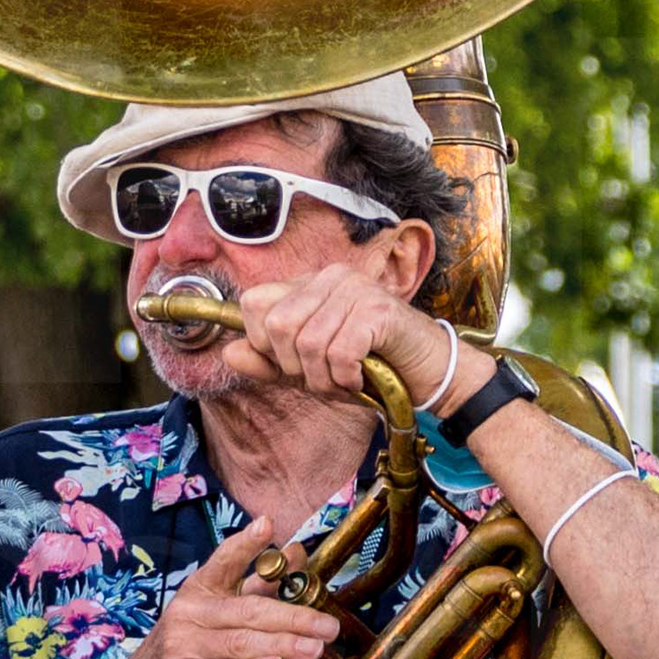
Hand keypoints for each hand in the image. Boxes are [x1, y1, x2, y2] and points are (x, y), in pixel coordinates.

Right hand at [96, 516, 339, 658]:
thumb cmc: (186, 655)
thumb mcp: (214, 618)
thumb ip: (254, 588)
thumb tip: (294, 554)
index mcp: (197, 591)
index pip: (223, 561)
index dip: (246, 544)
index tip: (267, 525)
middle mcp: (187, 612)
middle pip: (249, 610)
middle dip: (294, 617)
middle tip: (328, 626)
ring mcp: (181, 645)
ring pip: (242, 642)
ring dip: (283, 645)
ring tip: (315, 648)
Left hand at [221, 267, 471, 409]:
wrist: (430, 373)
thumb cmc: (371, 368)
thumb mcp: (311, 370)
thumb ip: (269, 362)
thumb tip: (228, 353)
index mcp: (310, 285)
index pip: (254, 303)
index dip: (263, 343)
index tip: (290, 365)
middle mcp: (331, 278)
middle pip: (277, 325)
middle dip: (293, 367)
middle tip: (323, 378)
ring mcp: (356, 290)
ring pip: (307, 344)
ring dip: (324, 379)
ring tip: (346, 381)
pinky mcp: (379, 310)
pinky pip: (339, 353)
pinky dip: (347, 378)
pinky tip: (363, 378)